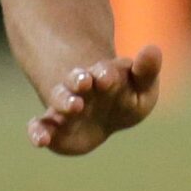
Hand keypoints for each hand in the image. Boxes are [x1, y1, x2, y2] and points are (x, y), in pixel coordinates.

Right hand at [27, 43, 161, 155]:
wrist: (104, 116)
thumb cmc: (127, 98)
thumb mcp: (143, 87)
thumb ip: (147, 71)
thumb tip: (153, 48)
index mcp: (104, 75)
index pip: (104, 70)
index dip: (105, 73)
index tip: (107, 78)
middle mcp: (81, 87)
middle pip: (77, 80)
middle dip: (79, 80)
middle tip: (84, 83)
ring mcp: (65, 105)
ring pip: (60, 99)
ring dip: (64, 101)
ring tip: (74, 106)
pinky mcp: (53, 126)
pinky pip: (40, 126)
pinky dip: (37, 132)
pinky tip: (40, 141)